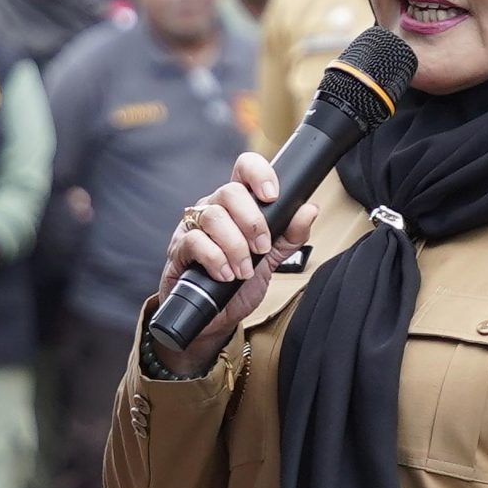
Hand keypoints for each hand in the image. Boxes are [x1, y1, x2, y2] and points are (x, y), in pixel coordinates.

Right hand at [152, 151, 317, 374]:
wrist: (214, 318)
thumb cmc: (239, 283)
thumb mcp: (271, 259)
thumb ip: (290, 235)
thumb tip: (309, 210)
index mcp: (236, 204)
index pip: (243, 169)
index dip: (258, 173)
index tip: (273, 196)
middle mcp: (212, 208)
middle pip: (229, 191)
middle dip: (252, 222)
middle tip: (262, 249)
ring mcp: (192, 227)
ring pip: (213, 216)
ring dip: (235, 246)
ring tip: (244, 270)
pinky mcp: (178, 249)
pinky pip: (195, 242)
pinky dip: (216, 259)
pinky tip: (225, 274)